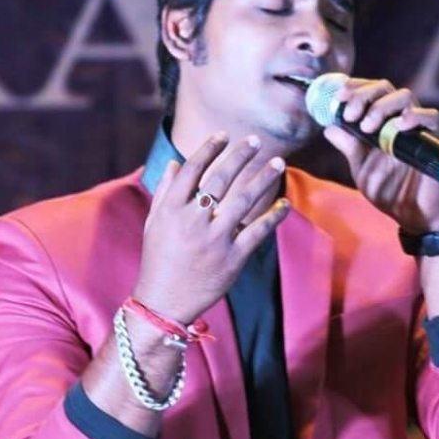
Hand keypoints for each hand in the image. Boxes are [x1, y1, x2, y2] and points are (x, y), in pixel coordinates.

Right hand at [134, 132, 289, 323]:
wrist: (163, 303)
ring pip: (243, 200)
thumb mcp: (154, 224)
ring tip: (278, 162)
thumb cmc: (158, 260)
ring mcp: (214, 240)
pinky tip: (284, 203)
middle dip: (240, 156)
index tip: (224, 135)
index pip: (193, 169)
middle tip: (256, 140)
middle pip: (220, 179)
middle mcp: (192, 221)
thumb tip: (175, 163)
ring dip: (263, 178)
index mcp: (171, 209)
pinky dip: (274, 216)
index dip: (210, 148)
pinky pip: (258, 231)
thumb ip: (164, 192)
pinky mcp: (233, 258)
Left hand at [322, 78, 438, 232]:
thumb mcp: (361, 166)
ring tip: (367, 126)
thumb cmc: (388, 190)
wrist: (411, 215)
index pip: (370, 91)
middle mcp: (398, 120)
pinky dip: (415, 115)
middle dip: (364, 95)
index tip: (338, 97)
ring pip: (405, 96)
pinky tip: (399, 125)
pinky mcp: (433, 141)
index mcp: (381, 122)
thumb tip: (328, 127)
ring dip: (382, 106)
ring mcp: (416, 128)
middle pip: (385, 87)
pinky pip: (432, 117)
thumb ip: (348, 145)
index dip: (354, 88)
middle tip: (350, 113)